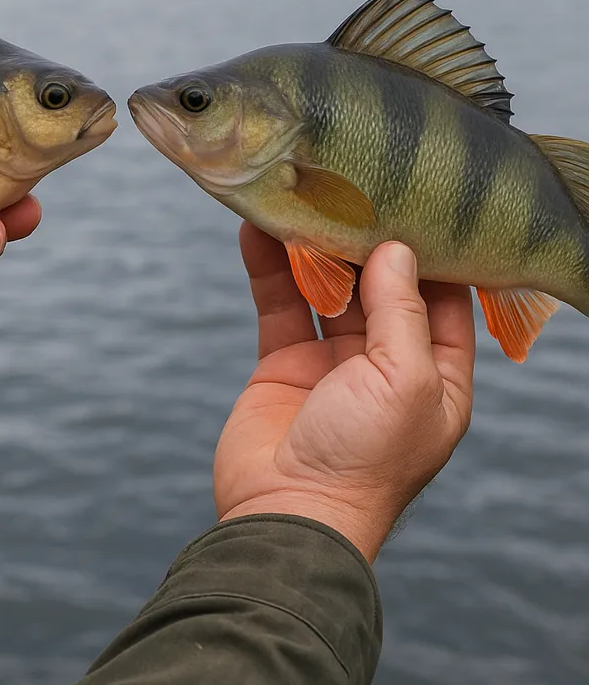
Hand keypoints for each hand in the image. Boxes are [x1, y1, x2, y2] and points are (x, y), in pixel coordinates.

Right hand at [214, 223, 475, 561]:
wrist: (286, 514)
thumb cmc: (363, 459)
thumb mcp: (404, 382)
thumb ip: (400, 311)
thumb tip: (394, 249)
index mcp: (435, 375)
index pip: (444, 299)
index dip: (431, 253)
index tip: (413, 202)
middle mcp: (387, 364)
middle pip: (380, 287)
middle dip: (364, 241)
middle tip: (348, 187)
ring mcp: (332, 361)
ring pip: (326, 288)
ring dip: (312, 247)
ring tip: (298, 197)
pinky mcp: (284, 360)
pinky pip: (280, 303)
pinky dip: (270, 267)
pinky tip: (258, 230)